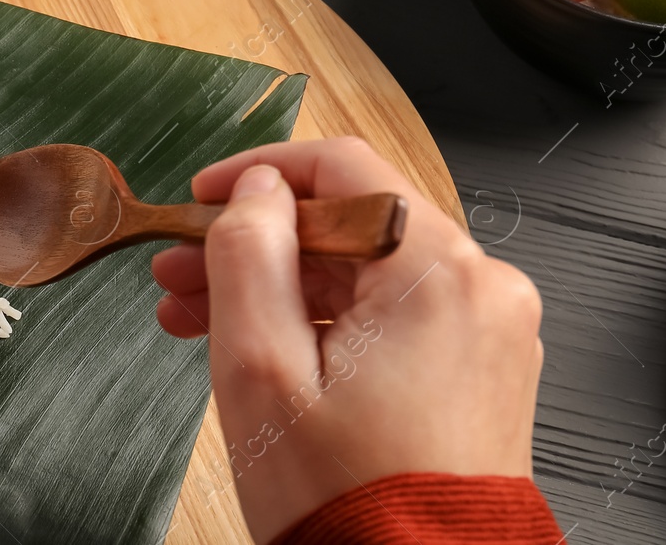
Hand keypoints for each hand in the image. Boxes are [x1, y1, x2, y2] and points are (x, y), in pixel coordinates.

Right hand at [151, 137, 542, 543]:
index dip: (256, 173)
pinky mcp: (478, 372)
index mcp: (435, 270)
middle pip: (347, 224)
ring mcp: (486, 332)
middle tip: (179, 271)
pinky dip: (322, 320)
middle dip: (253, 244)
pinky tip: (260, 346)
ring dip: (277, 285)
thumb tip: (255, 188)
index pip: (341, 166)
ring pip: (362, 272)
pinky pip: (389, 315)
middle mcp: (479, 288)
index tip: (201, 197)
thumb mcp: (260, 362)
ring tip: (198, 318)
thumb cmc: (344, 499)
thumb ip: (248, 251)